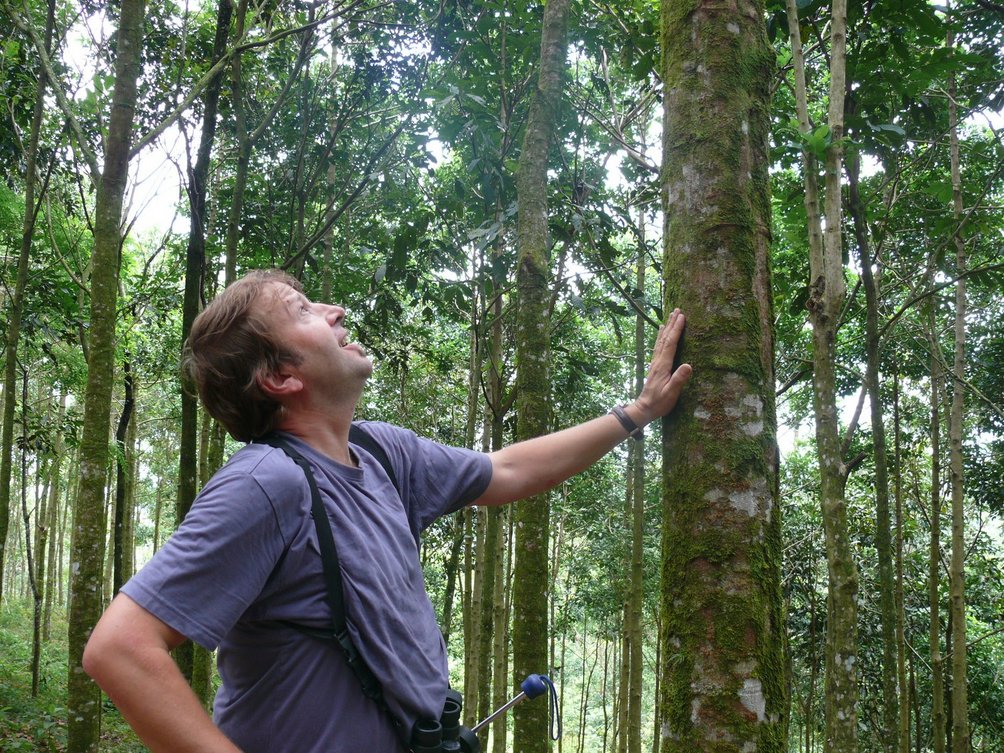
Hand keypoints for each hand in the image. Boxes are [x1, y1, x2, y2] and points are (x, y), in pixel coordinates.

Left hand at [629, 309, 691, 424]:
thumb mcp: (671, 393)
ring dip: (666, 327)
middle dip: (672, 323)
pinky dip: (661, 337)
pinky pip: (659, 347)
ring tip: (670, 316)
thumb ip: (679, 379)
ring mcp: (655, 363)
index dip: (677, 329)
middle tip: (677, 309)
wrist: (644, 409)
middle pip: (665, 338)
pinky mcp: (655, 366)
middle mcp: (658, 361)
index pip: (671, 343)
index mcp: (663, 365)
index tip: (682, 316)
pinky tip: (661, 333)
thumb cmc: (659, 403)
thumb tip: (688, 365)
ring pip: (661, 341)